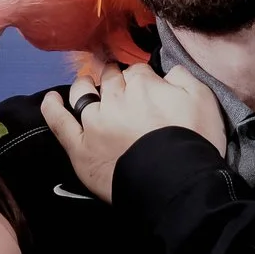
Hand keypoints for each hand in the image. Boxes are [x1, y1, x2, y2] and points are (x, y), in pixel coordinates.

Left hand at [42, 62, 226, 200]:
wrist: (175, 182)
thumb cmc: (194, 142)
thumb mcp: (203, 100)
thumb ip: (183, 78)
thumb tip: (167, 71)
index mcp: (144, 84)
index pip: (137, 71)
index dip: (141, 77)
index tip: (145, 85)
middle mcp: (115, 97)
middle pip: (110, 79)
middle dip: (113, 77)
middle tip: (116, 81)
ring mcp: (94, 121)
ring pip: (83, 93)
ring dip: (85, 85)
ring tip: (86, 84)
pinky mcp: (80, 146)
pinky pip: (59, 122)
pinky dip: (52, 108)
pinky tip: (51, 99)